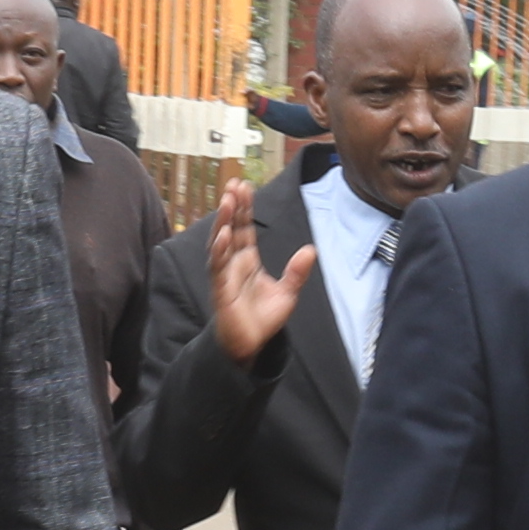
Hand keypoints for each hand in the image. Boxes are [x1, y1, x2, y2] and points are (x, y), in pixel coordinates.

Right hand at [202, 185, 301, 362]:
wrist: (251, 346)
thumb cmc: (263, 320)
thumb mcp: (287, 293)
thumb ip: (296, 272)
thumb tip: (311, 250)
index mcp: (247, 260)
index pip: (245, 229)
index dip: (245, 208)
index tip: (245, 186)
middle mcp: (233, 263)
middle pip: (231, 228)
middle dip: (232, 206)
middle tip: (234, 183)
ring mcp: (224, 275)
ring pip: (220, 242)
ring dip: (223, 221)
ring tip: (227, 200)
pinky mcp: (220, 289)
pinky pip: (217, 266)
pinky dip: (219, 250)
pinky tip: (224, 234)